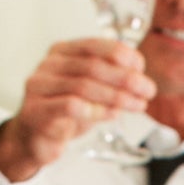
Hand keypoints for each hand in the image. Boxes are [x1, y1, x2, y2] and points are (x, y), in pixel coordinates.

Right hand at [0, 39, 155, 182]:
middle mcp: (49, 65)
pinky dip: (96, 110)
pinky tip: (112, 115)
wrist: (35, 139)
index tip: (141, 67)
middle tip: (148, 90)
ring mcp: (39, 87)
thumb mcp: (91, 91)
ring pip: (83, 86)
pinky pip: (70, 106)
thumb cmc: (64, 113)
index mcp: (62, 52)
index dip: (120, 54)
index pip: (93, 45)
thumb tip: (139, 76)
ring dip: (116, 96)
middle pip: (92, 66)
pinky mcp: (36, 111)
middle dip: (125, 78)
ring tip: (136, 105)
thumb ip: (110, 80)